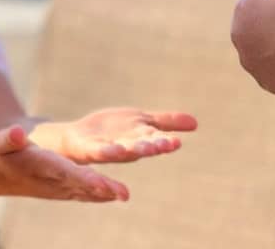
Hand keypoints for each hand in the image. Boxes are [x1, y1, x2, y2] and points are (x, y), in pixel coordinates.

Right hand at [0, 124, 129, 201]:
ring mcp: (57, 187)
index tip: (101, 182)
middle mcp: (51, 181)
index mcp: (40, 167)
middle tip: (123, 193)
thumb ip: (9, 138)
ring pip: (85, 191)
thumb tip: (17, 132)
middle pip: (81, 184)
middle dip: (102, 188)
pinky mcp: (61, 188)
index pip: (65, 172)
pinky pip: (82, 194)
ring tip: (125, 195)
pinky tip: (115, 195)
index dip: (83, 178)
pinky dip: (98, 195)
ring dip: (106, 193)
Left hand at [32, 108, 196, 163]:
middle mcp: (127, 146)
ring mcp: (109, 149)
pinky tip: (114, 149)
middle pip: (142, 147)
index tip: (177, 142)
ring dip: (133, 151)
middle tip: (166, 145)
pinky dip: (107, 151)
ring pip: (123, 151)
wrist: (79, 138)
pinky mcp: (89, 148)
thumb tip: (196, 123)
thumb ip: (166, 122)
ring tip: (143, 149)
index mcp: (141, 139)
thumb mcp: (142, 121)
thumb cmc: (113, 131)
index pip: (156, 140)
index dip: (165, 143)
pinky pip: (99, 151)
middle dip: (153, 147)